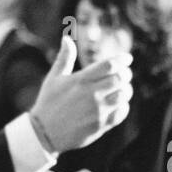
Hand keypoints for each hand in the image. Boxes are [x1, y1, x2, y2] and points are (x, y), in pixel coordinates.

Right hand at [30, 36, 132, 152]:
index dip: (122, 59)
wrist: (44, 133)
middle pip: (119, 78)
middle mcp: (91, 94)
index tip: (127, 58)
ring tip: (123, 88)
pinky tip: (119, 104)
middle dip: (126, 74)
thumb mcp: (54, 78)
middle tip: (125, 74)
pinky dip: (124, 106)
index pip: (109, 64)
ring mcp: (97, 110)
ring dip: (126, 90)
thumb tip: (66, 38)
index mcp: (80, 80)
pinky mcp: (100, 125)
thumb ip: (64, 58)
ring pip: (123, 95)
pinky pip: (121, 113)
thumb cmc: (48, 103)